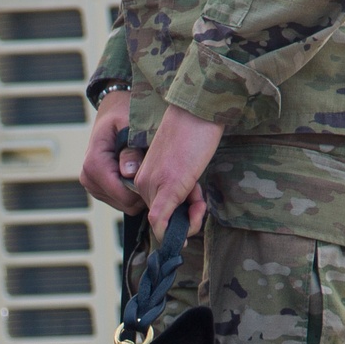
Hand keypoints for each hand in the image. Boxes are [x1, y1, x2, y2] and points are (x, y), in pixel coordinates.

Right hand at [79, 91, 145, 214]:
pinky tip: (137, 172)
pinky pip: (122, 201)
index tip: (157, 175)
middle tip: (153, 170)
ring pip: (124, 205)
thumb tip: (129, 172)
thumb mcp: (131, 125)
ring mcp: (92, 186)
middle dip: (142, 190)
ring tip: (144, 167)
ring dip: (138, 190)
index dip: (144, 190)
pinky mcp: (99, 189)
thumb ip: (131, 150)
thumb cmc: (125, 113)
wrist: (114, 108)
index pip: (123, 196)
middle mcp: (89, 178)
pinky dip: (133, 190)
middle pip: (125, 203)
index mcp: (94, 164)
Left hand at [133, 105, 223, 241]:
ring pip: (166, 223)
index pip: (158, 209)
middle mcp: (144, 182)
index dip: (180, 214)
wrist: (198, 110)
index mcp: (145, 175)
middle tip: (201, 200)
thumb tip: (185, 210)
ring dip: (190, 220)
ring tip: (201, 198)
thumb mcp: (183, 164)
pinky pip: (160, 221)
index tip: (196, 202)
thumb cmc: (194, 131)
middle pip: (163, 218)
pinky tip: (183, 234)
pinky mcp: (168, 187)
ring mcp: (154, 185)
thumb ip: (179, 186)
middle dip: (187, 217)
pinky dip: (169, 232)